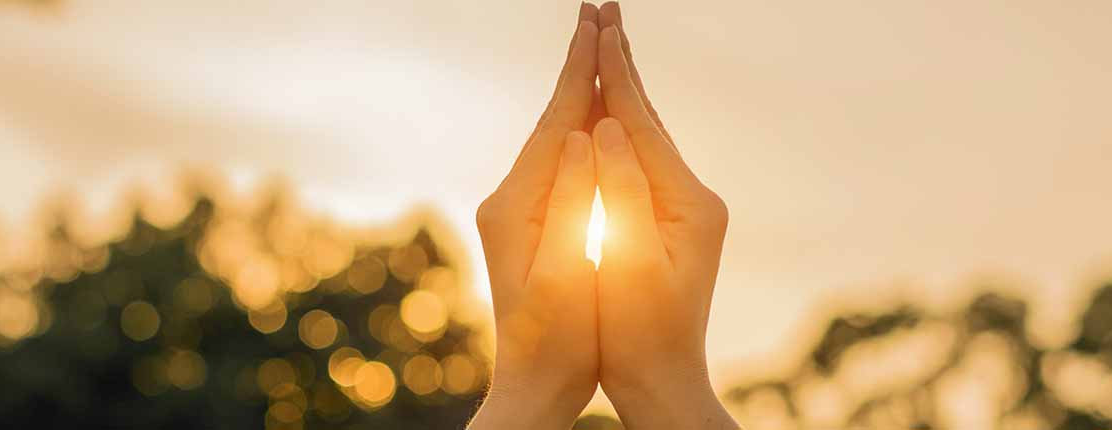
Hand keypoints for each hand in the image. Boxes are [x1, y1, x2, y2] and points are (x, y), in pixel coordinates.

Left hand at [468, 4, 600, 428]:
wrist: (535, 383)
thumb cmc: (557, 338)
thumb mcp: (566, 269)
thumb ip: (573, 201)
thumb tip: (582, 135)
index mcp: (517, 205)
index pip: (555, 121)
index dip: (579, 70)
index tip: (596, 22)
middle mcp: (510, 199)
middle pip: (554, 120)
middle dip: (579, 67)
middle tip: (596, 12)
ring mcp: (519, 211)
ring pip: (558, 138)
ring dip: (582, 93)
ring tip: (600, 49)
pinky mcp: (533, 226)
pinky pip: (563, 164)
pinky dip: (584, 132)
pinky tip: (598, 118)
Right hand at [592, 3, 738, 428]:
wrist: (664, 381)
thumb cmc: (639, 333)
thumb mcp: (629, 261)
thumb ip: (620, 191)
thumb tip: (607, 127)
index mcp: (688, 202)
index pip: (642, 124)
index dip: (615, 73)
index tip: (597, 25)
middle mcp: (696, 198)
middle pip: (649, 119)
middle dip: (622, 65)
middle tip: (604, 10)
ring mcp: (687, 210)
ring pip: (646, 137)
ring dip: (623, 91)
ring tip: (607, 44)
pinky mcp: (672, 224)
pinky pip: (641, 163)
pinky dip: (623, 130)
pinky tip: (611, 114)